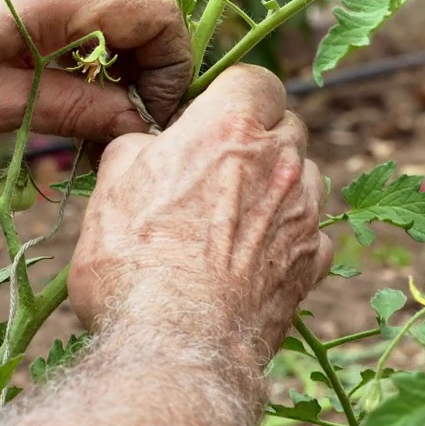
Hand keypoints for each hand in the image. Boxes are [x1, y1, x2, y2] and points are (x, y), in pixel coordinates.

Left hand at [0, 0, 191, 140]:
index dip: (171, 75)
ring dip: (116, 59)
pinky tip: (62, 82)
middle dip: (145, 72)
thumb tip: (136, 125)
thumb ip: (79, 109)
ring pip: (116, 6)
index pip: (162, 21)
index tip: (146, 121)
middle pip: (144, 11)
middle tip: (119, 128)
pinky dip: (88, 40)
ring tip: (90, 114)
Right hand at [69, 65, 332, 366]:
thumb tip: (145, 142)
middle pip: (287, 126)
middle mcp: (278, 161)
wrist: (176, 345)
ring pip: (306, 176)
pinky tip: (255, 257)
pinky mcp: (313, 262)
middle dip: (259, 138)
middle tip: (217, 169)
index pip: (255, 80)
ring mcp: (304, 213)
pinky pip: (313, 232)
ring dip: (278, 185)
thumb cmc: (133, 262)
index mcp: (228, 129)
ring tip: (234, 217)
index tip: (209, 117)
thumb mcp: (111, 188)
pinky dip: (290, 237)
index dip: (233, 94)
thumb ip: (136, 149)